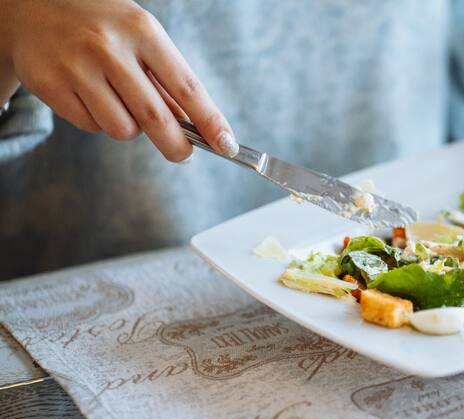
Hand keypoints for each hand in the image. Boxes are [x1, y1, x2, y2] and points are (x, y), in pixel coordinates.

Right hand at [0, 0, 237, 161]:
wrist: (31, 6)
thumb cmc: (103, 27)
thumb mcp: (140, 37)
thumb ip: (165, 79)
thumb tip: (194, 127)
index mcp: (142, 30)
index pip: (186, 86)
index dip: (210, 121)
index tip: (227, 145)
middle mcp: (109, 47)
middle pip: (155, 118)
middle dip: (176, 145)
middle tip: (183, 154)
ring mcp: (76, 66)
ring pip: (123, 128)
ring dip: (130, 128)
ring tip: (118, 100)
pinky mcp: (50, 84)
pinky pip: (91, 126)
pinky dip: (98, 121)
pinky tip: (88, 94)